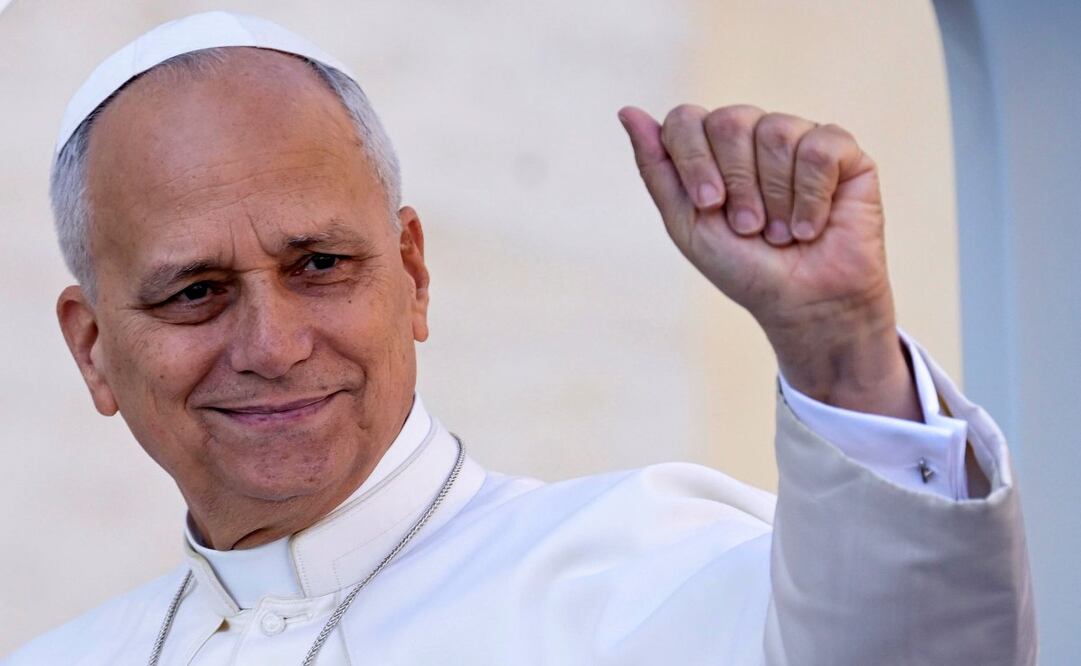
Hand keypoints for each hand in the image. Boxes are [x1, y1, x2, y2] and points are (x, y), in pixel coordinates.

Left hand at [619, 104, 919, 420]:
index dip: (694, 160)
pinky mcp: (843, 152)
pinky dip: (811, 196)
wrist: (804, 304)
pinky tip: (811, 226)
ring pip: (776, 131)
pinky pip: (820, 148)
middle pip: (730, 119)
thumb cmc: (744, 267)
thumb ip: (656, 168)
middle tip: (749, 227)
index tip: (709, 205)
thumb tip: (627, 111)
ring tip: (782, 233)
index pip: (687, 119)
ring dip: (774, 197)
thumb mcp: (686, 224)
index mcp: (712, 148)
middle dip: (736, 183)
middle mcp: (754, 135)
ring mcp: (799, 139)